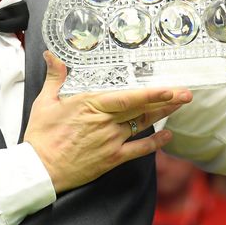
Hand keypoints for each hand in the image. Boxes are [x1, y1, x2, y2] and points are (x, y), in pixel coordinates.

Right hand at [23, 52, 192, 193]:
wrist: (40, 169)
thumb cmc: (42, 136)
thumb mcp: (45, 102)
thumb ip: (55, 77)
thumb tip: (52, 56)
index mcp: (90, 104)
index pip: (127, 97)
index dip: (150, 93)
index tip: (168, 87)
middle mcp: (104, 122)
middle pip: (140, 109)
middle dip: (165, 100)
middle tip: (185, 93)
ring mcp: (110, 141)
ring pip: (141, 125)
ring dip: (161, 115)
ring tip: (178, 105)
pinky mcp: (111, 158)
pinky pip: (138, 150)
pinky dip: (154, 143)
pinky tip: (167, 136)